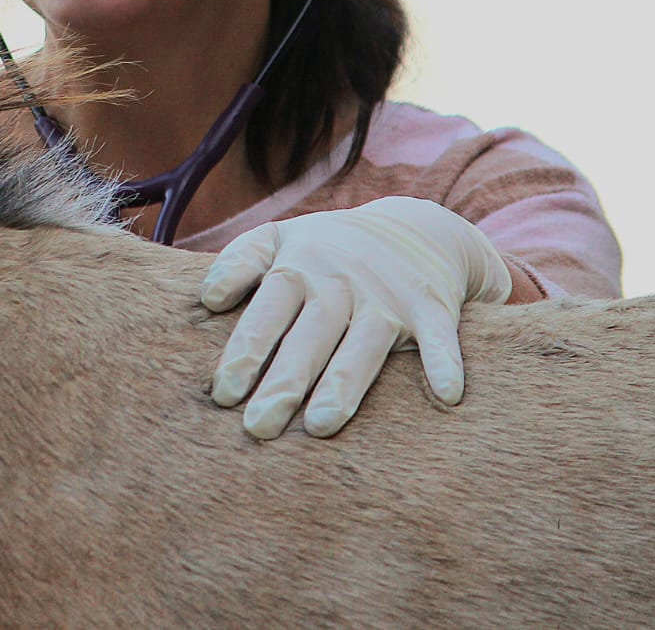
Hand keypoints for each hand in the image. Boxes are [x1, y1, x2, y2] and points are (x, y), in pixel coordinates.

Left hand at [199, 197, 513, 438]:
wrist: (412, 227)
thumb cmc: (326, 249)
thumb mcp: (280, 239)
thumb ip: (240, 263)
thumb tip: (207, 298)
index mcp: (298, 265)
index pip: (267, 309)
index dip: (246, 349)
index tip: (224, 393)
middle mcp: (341, 279)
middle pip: (311, 333)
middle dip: (285, 380)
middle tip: (258, 426)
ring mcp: (387, 294)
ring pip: (365, 342)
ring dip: (345, 382)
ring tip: (321, 425)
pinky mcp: (431, 307)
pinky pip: (440, 337)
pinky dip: (445, 362)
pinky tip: (447, 395)